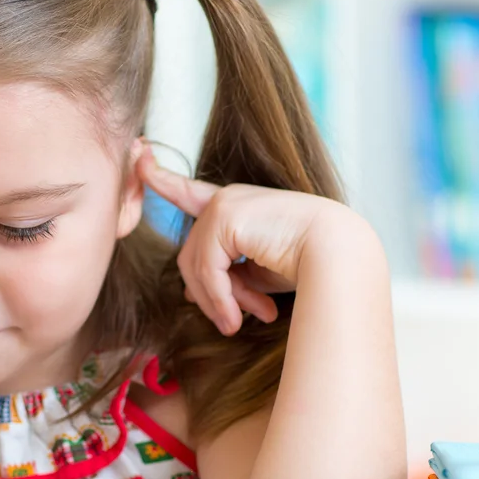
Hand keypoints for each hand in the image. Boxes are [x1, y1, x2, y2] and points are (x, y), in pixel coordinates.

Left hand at [137, 144, 326, 334]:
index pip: (189, 192)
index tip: (139, 154)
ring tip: (239, 324)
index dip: (161, 178)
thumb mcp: (257, 273)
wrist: (339, 254)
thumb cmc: (308, 265)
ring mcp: (223, 204)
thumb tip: (189, 293)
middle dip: (211, 294)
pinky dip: (219, 299)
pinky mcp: (223, 218)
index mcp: (236, 206)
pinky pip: (206, 270)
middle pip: (192, 256)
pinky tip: (238, 318)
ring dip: (217, 302)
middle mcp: (226, 199)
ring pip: (195, 267)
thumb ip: (225, 275)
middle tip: (234, 323)